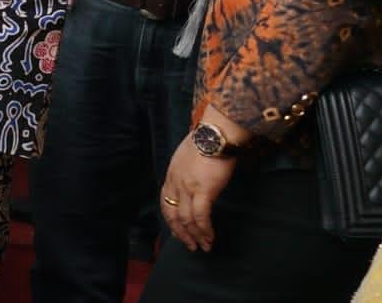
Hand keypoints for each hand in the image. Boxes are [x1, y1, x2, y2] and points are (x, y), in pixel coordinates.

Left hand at [160, 107, 243, 251]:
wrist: (215, 135)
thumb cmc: (206, 142)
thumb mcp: (187, 157)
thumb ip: (186, 171)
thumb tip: (194, 180)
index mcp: (171, 175)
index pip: (165, 202)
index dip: (170, 219)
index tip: (177, 231)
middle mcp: (176, 183)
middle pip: (172, 214)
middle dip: (180, 233)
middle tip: (190, 245)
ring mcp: (188, 187)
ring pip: (186, 219)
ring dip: (194, 236)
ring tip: (203, 246)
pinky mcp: (204, 190)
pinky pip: (201, 216)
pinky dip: (205, 230)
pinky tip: (209, 238)